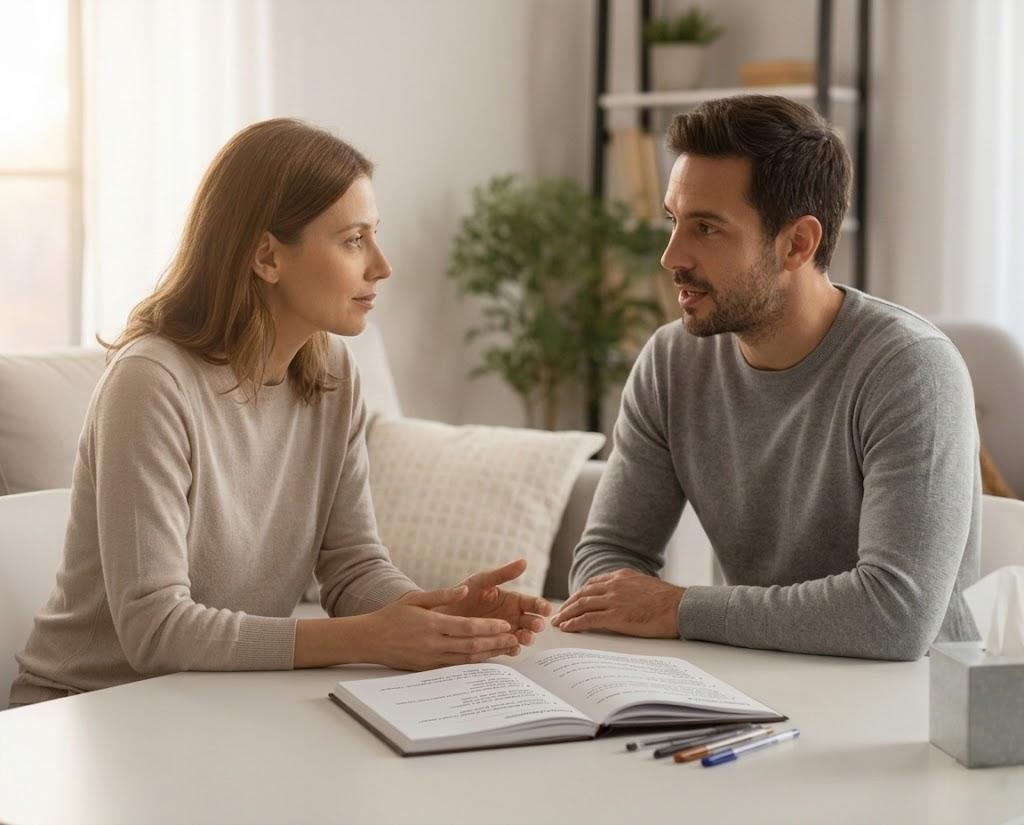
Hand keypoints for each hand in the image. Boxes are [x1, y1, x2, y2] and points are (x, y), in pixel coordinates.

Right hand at [359, 586, 520, 670]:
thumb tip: (465, 589)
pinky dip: (474, 663)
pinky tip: (487, 659)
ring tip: (508, 649)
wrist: (369, 640)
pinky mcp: (428, 668)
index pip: (467, 627)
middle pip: (471, 645)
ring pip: (466, 659)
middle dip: (495, 642)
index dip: (488, 627)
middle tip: (515, 638)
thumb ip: (443, 595)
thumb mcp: (416, 598)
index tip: (505, 624)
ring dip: (489, 654)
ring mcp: (431, 658)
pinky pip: (456, 667)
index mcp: (432, 624)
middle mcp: (433, 643)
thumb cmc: (392, 615)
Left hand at [433, 559, 552, 648]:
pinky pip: (506, 649)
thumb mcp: (482, 580)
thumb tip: (524, 562)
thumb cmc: (463, 593)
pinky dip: (510, 649)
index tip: (547, 609)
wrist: (442, 612)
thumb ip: (503, 573)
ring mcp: (504, 632)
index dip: (541, 606)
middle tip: (536, 625)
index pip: (532, 603)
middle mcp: (512, 617)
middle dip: (536, 624)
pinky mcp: (494, 644)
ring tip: (524, 637)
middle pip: (531, 622)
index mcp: (512, 600)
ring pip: (522, 637)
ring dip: (526, 638)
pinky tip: (511, 648)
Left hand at [550, 569, 684, 637]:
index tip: (572, 602)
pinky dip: (574, 623)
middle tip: (558, 612)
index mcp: (621, 576)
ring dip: (566, 614)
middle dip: (568, 604)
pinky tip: (567, 628)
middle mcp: (614, 585)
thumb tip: (627, 599)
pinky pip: (588, 619)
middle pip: (583, 593)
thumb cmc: (669, 601)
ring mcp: (613, 600)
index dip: (579, 594)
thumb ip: (631, 589)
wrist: (679, 607)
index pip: (593, 584)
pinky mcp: (615, 616)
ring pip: (581, 605)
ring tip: (558, 621)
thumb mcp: (646, 586)